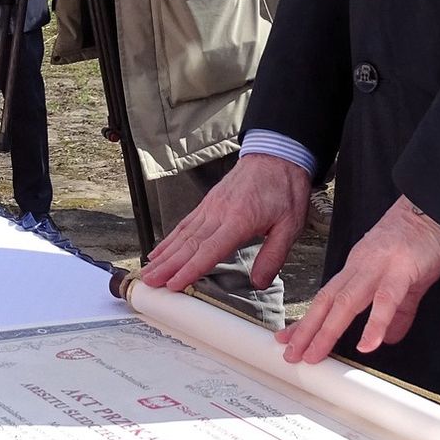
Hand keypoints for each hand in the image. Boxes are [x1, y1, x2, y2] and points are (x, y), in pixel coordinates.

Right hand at [142, 154, 309, 293]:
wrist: (277, 154)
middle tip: (149, 282)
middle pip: (188, 244)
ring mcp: (211, 206)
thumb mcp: (290, 225)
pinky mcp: (208, 202)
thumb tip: (259, 283)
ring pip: (182, 234)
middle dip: (167, 266)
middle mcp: (219, 213)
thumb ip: (273, 256)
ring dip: (164, 254)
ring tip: (148, 270)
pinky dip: (170, 238)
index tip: (173, 284)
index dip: (190, 269)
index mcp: (239, 220)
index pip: (209, 250)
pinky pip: (185, 223)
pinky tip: (160, 250)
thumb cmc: (285, 189)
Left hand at [279, 196, 439, 362]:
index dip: (306, 320)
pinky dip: (375, 324)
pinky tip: (367, 344)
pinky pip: (386, 300)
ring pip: (346, 302)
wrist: (434, 208)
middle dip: (307, 330)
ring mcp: (377, 267)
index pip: (326, 298)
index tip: (289, 338)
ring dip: (327, 330)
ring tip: (315, 353)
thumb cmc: (417, 239)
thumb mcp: (403, 281)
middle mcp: (359, 267)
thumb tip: (389, 338)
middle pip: (327, 301)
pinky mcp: (401, 269)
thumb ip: (396, 312)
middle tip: (292, 354)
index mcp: (356, 268)